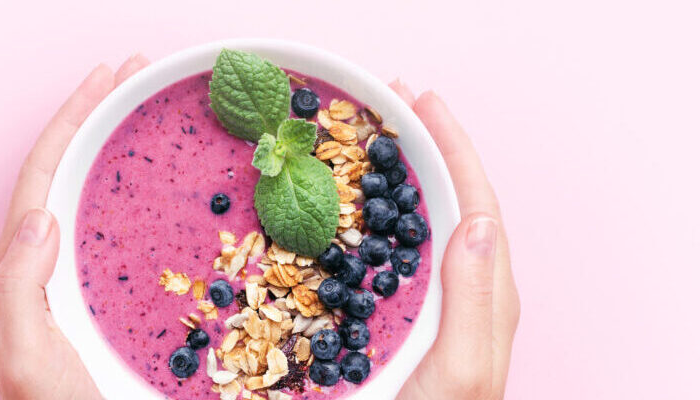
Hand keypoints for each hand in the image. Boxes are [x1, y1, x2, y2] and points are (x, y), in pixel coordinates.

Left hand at [0, 56, 147, 399]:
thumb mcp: (26, 358)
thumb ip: (17, 290)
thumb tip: (38, 218)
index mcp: (26, 272)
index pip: (44, 175)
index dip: (71, 121)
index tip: (105, 79)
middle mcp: (49, 270)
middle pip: (70, 172)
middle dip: (98, 118)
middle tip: (137, 74)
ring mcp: (81, 285)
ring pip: (97, 198)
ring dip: (122, 150)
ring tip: (155, 109)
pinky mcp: (112, 305)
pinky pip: (128, 235)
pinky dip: (150, 198)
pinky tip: (181, 191)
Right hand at [387, 83, 515, 399]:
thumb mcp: (464, 370)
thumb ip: (477, 300)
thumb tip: (479, 223)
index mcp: (485, 297)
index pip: (474, 203)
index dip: (451, 147)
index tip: (418, 101)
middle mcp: (460, 294)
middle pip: (447, 201)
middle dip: (422, 147)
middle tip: (386, 101)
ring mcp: (426, 307)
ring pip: (414, 225)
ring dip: (390, 177)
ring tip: (360, 138)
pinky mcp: (391, 323)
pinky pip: (381, 257)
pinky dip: (360, 219)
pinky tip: (332, 211)